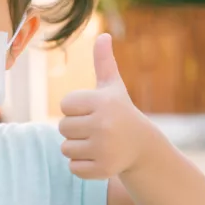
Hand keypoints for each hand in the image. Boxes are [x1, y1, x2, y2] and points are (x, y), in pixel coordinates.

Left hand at [58, 33, 156, 179]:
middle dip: (75, 129)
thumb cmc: (121, 112)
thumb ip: (104, 62)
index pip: (65, 105)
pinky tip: (99, 158)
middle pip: (62, 127)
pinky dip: (82, 165)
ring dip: (77, 147)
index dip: (76, 109)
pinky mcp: (102, 169)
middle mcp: (104, 124)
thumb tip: (103, 35)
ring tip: (98, 143)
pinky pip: (73, 167)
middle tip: (97, 129)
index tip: (94, 111)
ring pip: (65, 148)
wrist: (142, 147)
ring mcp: (104, 148)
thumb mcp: (113, 87)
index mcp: (102, 102)